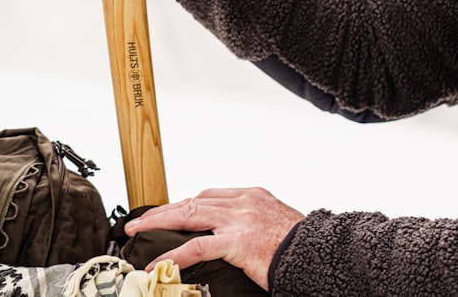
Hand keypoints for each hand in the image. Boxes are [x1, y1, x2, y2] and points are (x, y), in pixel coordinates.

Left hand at [124, 187, 304, 290]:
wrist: (318, 252)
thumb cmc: (299, 244)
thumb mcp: (274, 224)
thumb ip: (250, 223)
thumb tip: (230, 237)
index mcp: (252, 196)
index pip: (209, 195)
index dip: (183, 203)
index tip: (167, 212)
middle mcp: (244, 202)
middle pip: (194, 200)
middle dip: (163, 210)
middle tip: (140, 220)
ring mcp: (240, 220)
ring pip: (190, 214)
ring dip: (159, 223)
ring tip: (138, 232)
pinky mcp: (239, 242)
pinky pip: (199, 247)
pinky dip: (175, 255)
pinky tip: (159, 263)